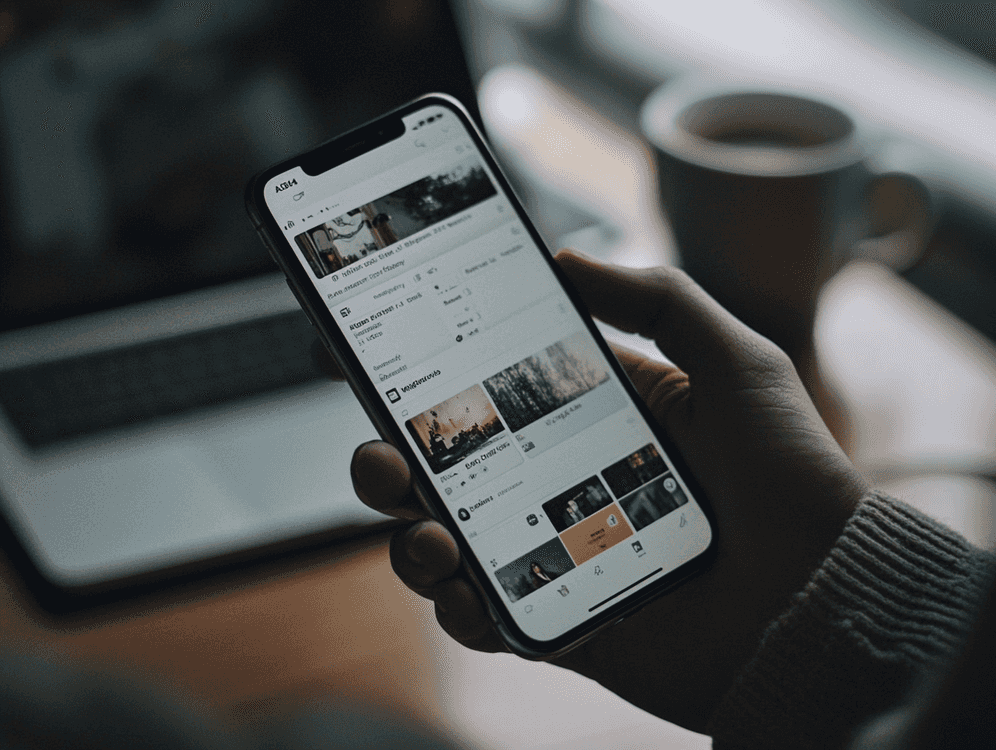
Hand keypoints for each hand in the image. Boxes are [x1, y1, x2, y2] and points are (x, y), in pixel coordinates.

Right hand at [351, 250, 867, 732]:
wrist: (823, 593)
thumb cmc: (788, 472)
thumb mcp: (734, 359)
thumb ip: (657, 299)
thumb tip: (566, 258)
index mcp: (586, 420)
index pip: (488, 395)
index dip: (427, 379)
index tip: (380, 356)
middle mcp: (556, 484)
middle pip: (446, 471)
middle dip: (390, 459)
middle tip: (387, 452)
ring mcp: (552, 553)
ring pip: (445, 542)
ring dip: (411, 537)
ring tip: (429, 532)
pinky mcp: (559, 618)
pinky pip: (483, 617)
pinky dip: (457, 607)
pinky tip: (466, 590)